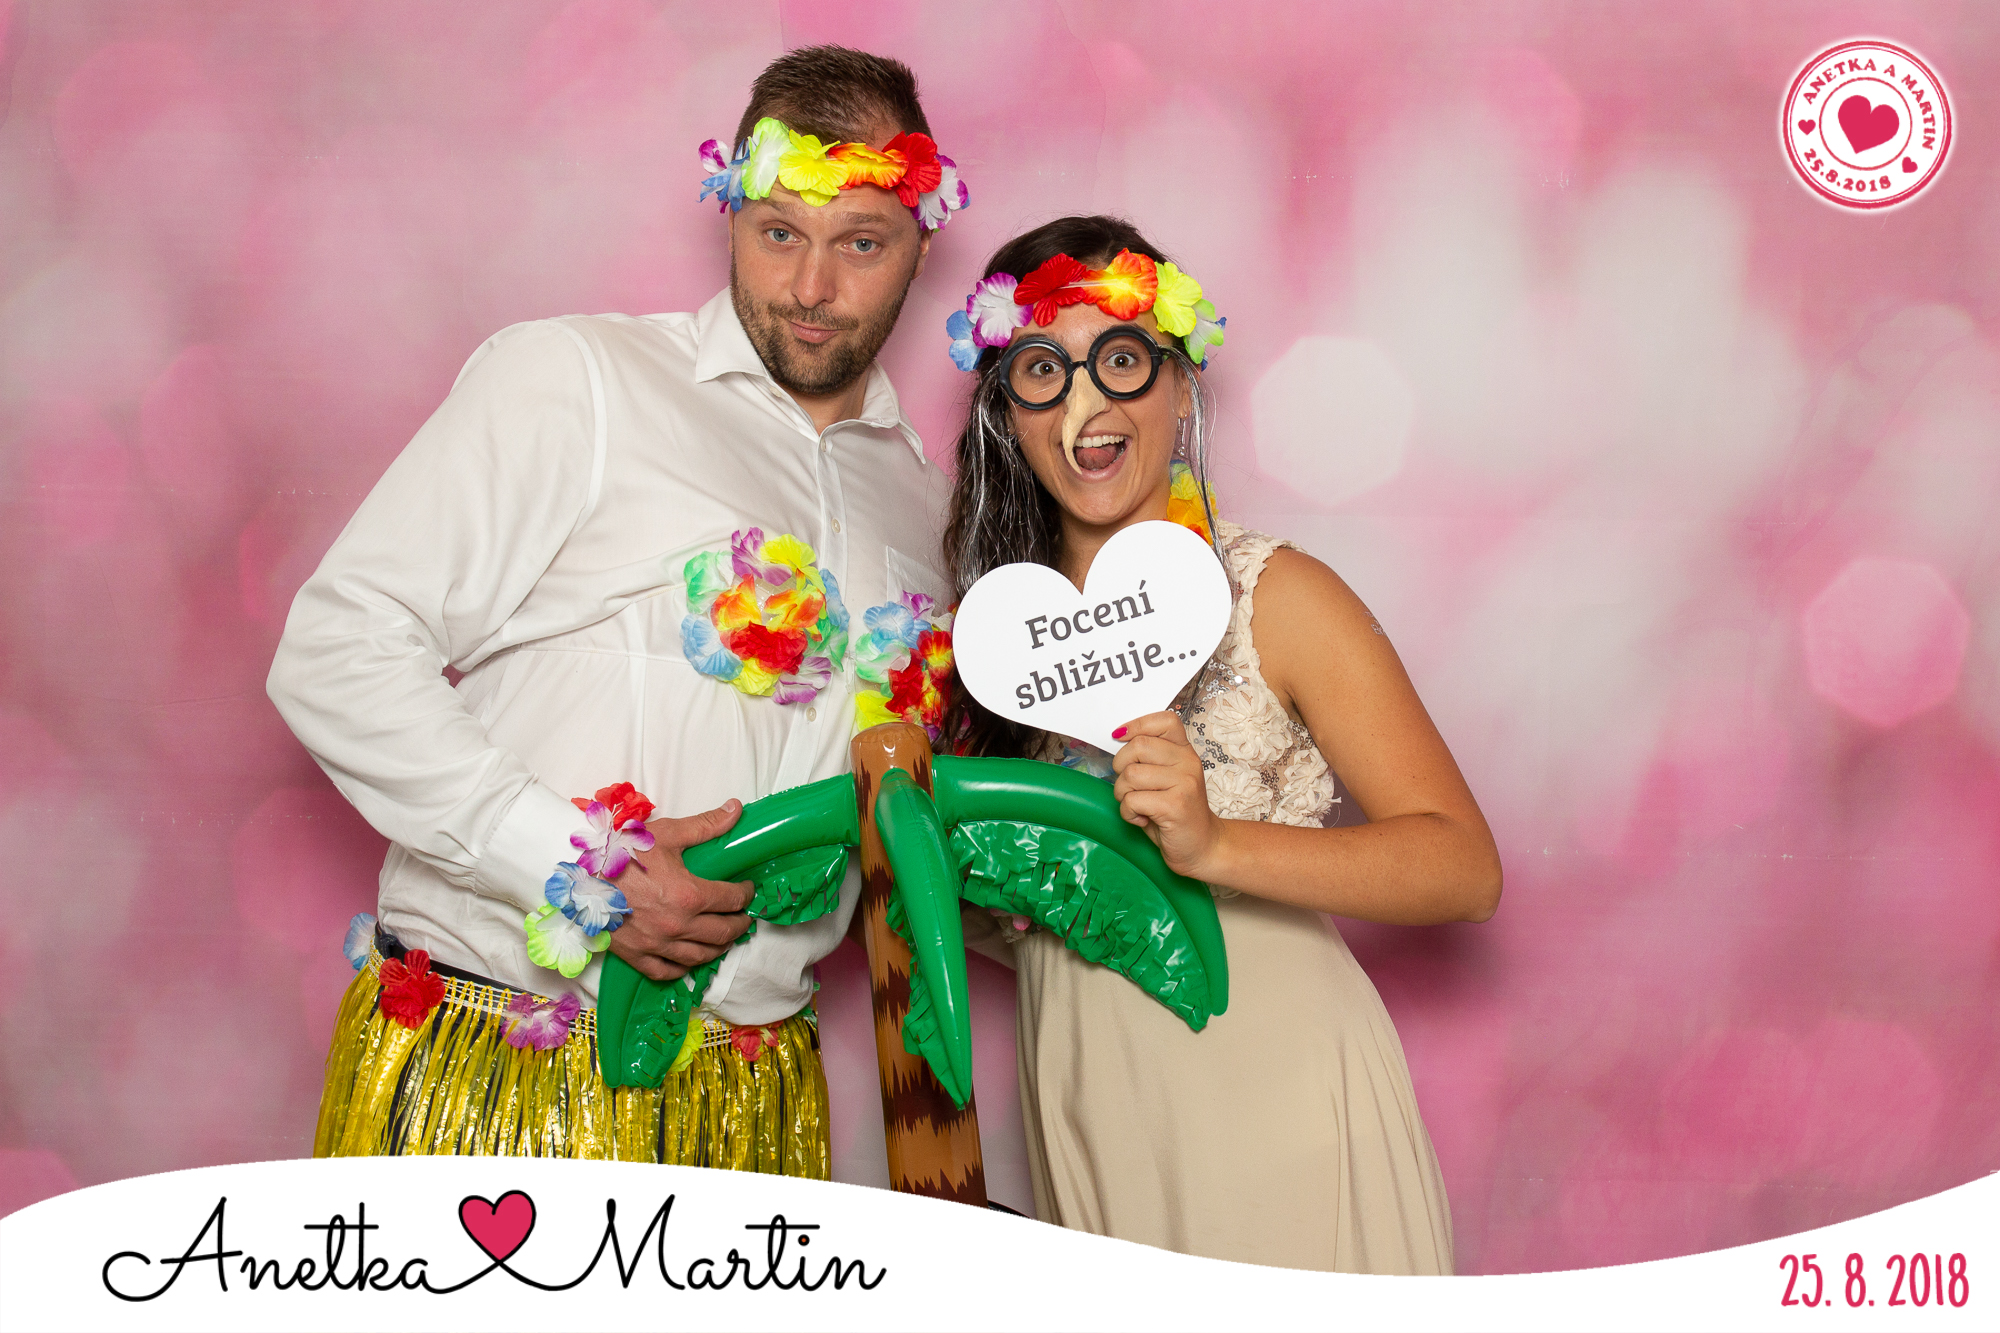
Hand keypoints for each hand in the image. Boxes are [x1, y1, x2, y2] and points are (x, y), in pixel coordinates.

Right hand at [607, 800, 754, 980]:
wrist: (578, 872)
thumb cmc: (622, 851)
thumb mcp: (667, 833)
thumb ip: (706, 825)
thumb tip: (736, 809)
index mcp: (689, 895)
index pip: (731, 900)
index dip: (745, 894)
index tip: (746, 890)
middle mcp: (677, 925)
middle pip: (723, 933)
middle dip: (739, 924)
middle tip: (743, 917)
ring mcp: (657, 944)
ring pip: (700, 956)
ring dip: (719, 948)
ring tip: (725, 938)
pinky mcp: (637, 955)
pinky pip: (666, 972)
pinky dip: (683, 969)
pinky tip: (690, 960)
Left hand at [1111, 711, 1222, 879]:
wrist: (1202, 847)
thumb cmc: (1175, 813)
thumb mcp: (1166, 778)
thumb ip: (1149, 758)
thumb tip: (1118, 737)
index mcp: (1185, 751)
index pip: (1164, 720)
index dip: (1136, 725)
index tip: (1121, 738)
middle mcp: (1188, 763)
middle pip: (1138, 746)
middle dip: (1120, 767)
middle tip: (1130, 786)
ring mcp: (1184, 783)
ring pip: (1130, 775)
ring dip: (1122, 794)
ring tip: (1137, 805)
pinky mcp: (1175, 806)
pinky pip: (1132, 800)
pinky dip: (1128, 813)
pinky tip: (1142, 819)